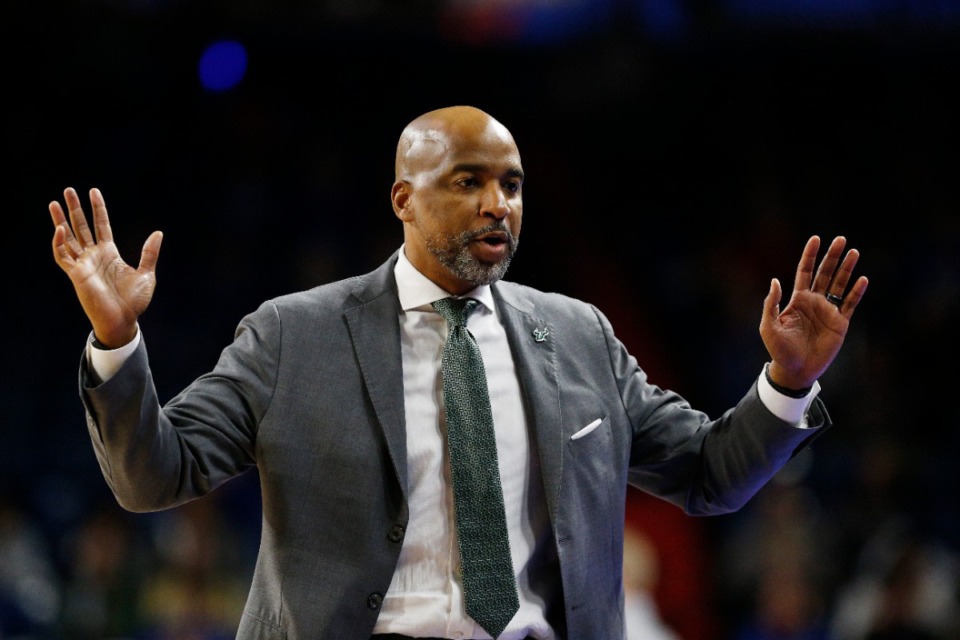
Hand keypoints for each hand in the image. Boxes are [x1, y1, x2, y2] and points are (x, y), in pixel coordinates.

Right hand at [49, 187, 162, 347]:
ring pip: (68, 238)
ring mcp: (84, 264)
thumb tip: (158, 233)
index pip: (101, 225)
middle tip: (68, 189)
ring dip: (61, 221)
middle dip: (75, 209)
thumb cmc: (134, 302)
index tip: (94, 191)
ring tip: (54, 203)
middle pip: (82, 226)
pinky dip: (59, 243)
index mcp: (110, 253)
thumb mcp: (147, 274)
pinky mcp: (76, 275)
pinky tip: (61, 229)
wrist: (124, 320)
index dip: (98, 208)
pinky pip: (63, 256)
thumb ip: (149, 253)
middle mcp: (94, 256)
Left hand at [759, 235, 867, 390]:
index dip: (810, 255)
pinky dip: (856, 292)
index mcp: (797, 299)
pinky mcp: (840, 323)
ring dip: (846, 269)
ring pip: (839, 285)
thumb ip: (771, 304)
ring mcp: (828, 311)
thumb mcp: (768, 326)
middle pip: (825, 273)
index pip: (805, 271)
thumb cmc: (779, 349)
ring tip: (854, 252)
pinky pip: (850, 304)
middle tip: (841, 239)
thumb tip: (775, 281)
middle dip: (832, 256)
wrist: (795, 369)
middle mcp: (814, 301)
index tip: (816, 239)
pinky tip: (863, 280)